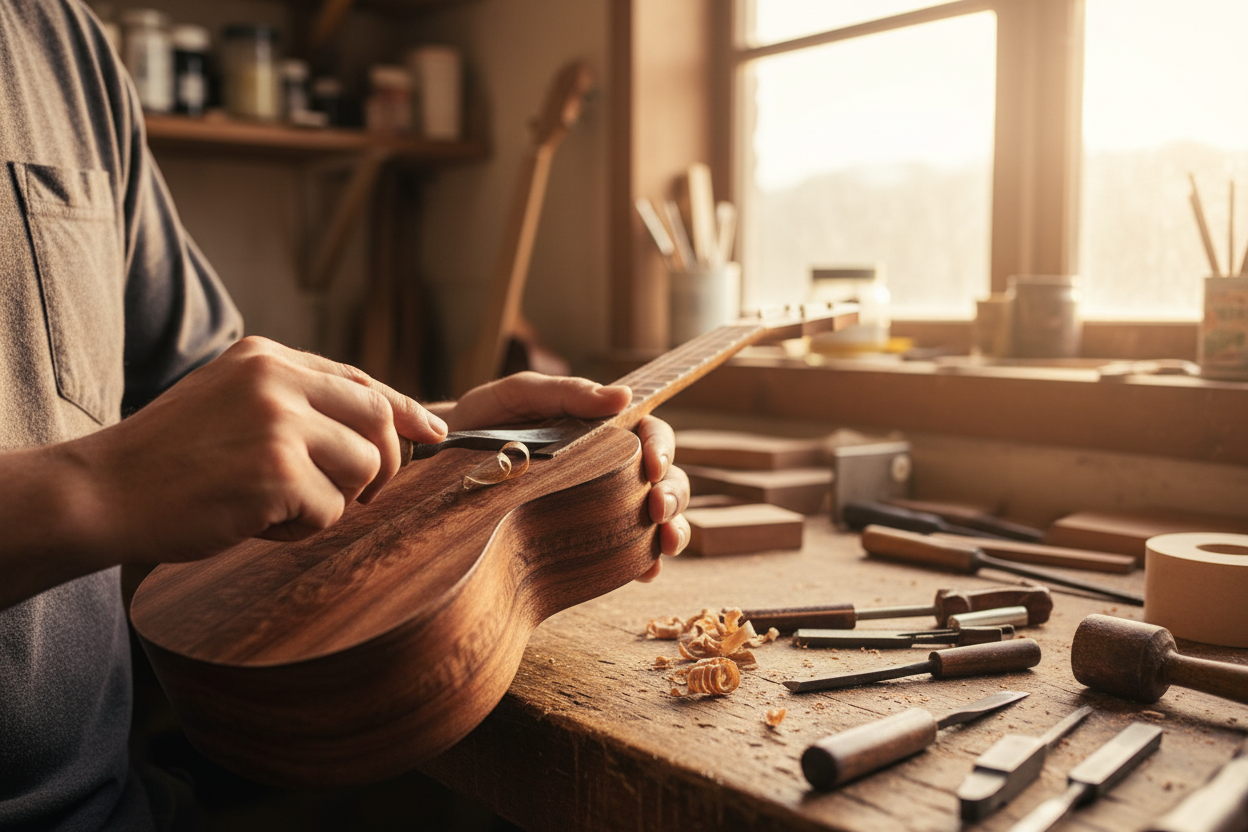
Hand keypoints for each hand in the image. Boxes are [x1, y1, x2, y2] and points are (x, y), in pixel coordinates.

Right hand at [65, 336, 447, 564]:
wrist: (104, 491)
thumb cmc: (170, 457)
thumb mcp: (231, 400)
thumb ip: (296, 402)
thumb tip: (381, 424)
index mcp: (267, 356)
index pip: (360, 380)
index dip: (404, 410)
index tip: (432, 432)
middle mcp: (278, 379)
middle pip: (379, 420)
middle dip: (383, 465)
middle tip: (358, 495)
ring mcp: (279, 423)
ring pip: (365, 469)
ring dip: (334, 502)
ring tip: (279, 506)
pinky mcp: (277, 473)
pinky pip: (331, 512)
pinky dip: (301, 529)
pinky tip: (256, 522)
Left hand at [434, 372, 689, 579]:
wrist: (441, 462)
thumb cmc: (484, 421)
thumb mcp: (520, 395)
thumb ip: (567, 393)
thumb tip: (622, 396)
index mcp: (604, 429)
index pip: (651, 434)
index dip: (662, 449)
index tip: (651, 466)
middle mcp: (612, 466)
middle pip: (666, 478)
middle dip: (674, 494)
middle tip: (658, 508)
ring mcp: (602, 502)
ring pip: (658, 515)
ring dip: (673, 527)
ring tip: (664, 542)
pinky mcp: (586, 536)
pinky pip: (628, 551)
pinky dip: (645, 561)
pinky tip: (645, 570)